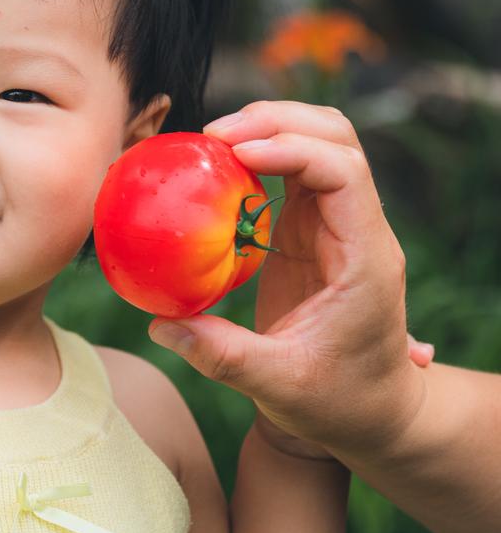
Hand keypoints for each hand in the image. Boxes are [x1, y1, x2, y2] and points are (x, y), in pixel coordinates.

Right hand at [148, 101, 427, 456]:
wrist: (372, 412)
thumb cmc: (337, 402)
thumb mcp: (279, 387)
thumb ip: (220, 356)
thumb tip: (160, 325)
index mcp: (365, 258)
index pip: (343, 172)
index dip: (291, 149)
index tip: (235, 154)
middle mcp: (357, 229)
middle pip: (336, 137)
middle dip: (276, 120)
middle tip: (212, 136)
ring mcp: (337, 226)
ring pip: (318, 143)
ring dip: (269, 129)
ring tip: (213, 142)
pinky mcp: (313, 232)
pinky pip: (293, 172)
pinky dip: (259, 157)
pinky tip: (219, 169)